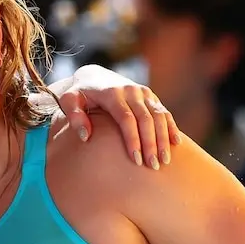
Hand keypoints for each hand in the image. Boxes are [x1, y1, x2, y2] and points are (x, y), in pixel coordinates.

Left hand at [48, 64, 180, 168]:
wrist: (92, 76)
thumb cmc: (78, 95)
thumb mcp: (68, 102)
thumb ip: (74, 117)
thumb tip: (85, 137)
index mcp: (111, 93)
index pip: (126, 119)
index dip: (133, 140)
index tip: (136, 160)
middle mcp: (130, 91)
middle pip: (146, 119)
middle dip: (151, 144)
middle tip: (154, 167)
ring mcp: (142, 92)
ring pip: (159, 116)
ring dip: (163, 138)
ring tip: (164, 161)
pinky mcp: (149, 96)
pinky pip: (164, 112)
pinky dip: (170, 127)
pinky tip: (176, 143)